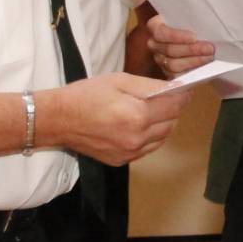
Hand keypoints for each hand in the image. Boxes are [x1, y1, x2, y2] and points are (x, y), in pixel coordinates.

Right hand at [38, 72, 186, 165]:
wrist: (58, 120)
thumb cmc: (86, 95)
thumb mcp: (119, 81)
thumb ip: (150, 86)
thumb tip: (176, 89)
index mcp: (138, 115)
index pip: (174, 106)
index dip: (182, 95)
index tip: (185, 88)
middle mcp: (137, 138)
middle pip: (171, 123)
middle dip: (172, 109)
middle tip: (165, 97)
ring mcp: (130, 152)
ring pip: (162, 138)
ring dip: (163, 124)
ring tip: (150, 110)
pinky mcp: (122, 160)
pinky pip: (148, 148)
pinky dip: (150, 136)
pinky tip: (138, 125)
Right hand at [146, 15, 214, 77]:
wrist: (192, 34)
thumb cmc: (191, 23)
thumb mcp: (189, 17)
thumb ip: (191, 20)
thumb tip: (204, 25)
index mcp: (155, 26)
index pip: (161, 32)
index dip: (177, 36)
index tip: (194, 37)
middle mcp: (154, 43)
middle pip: (169, 50)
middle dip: (192, 50)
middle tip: (209, 48)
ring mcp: (160, 59)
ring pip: (173, 64)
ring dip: (194, 61)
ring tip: (209, 57)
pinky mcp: (167, 72)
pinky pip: (177, 76)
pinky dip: (191, 71)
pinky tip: (204, 66)